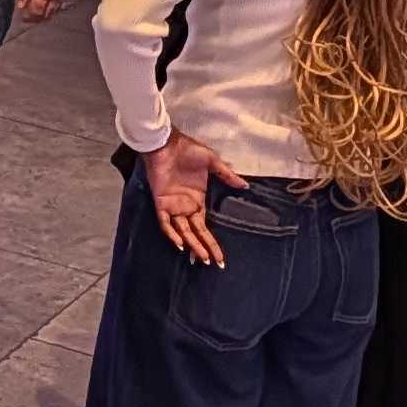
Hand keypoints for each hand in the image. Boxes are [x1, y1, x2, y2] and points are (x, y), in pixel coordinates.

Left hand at [16, 0, 71, 23]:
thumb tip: (20, 4)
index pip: (36, 10)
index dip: (29, 17)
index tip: (22, 17)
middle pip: (46, 14)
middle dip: (37, 18)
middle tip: (29, 17)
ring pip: (55, 11)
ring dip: (45, 14)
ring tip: (37, 12)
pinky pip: (61, 4)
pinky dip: (54, 8)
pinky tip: (48, 5)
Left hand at [141, 130, 238, 264]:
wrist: (167, 142)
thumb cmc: (188, 150)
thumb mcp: (212, 162)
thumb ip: (227, 175)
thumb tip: (245, 186)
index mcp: (197, 201)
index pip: (205, 228)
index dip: (212, 243)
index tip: (222, 257)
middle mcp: (186, 207)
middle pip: (195, 234)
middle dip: (205, 249)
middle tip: (214, 264)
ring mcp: (173, 206)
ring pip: (182, 232)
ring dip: (191, 245)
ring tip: (201, 259)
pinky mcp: (161, 202)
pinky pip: (165, 223)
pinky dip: (171, 233)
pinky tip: (180, 244)